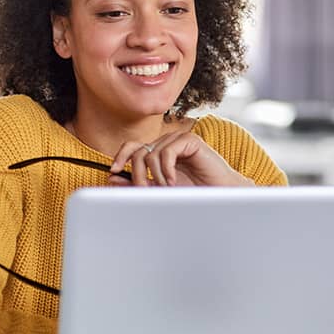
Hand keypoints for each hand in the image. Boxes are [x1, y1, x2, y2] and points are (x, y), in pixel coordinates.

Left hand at [108, 132, 254, 186]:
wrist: (220, 193)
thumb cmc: (194, 192)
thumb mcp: (160, 190)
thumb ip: (139, 183)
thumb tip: (113, 178)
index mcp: (158, 152)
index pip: (132, 146)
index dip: (121, 156)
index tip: (113, 171)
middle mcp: (166, 144)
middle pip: (138, 151)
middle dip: (137, 173)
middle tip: (143, 189)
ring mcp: (177, 140)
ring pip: (151, 153)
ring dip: (155, 175)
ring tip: (166, 188)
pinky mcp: (190, 140)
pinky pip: (167, 151)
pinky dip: (166, 169)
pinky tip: (174, 180)